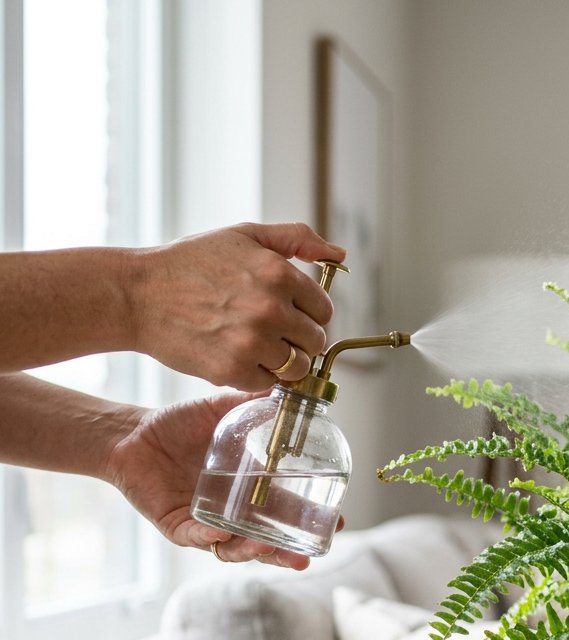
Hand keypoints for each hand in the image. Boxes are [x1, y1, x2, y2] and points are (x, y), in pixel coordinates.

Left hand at [105, 391, 341, 569]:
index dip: (311, 521)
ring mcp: (206, 522)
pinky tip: (221, 533)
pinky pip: (195, 538)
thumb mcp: (222, 409)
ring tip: (265, 546)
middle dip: (286, 553)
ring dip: (251, 552)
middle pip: (266, 542)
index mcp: (250, 490)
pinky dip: (209, 537)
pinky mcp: (177, 526)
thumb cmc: (180, 424)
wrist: (134, 433)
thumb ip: (254, 401)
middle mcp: (232, 512)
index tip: (336, 522)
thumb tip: (287, 384)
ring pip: (233, 549)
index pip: (288, 512)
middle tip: (305, 555)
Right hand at [129, 222, 346, 390]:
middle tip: (271, 331)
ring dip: (282, 361)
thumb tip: (339, 255)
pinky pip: (267, 383)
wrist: (138, 294)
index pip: (324, 310)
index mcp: (279, 274)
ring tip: (256, 345)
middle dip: (298, 338)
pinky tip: (236, 354)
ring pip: (297, 368)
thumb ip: (297, 239)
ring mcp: (252, 342)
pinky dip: (256, 374)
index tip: (290, 313)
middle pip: (315, 342)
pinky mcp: (233, 370)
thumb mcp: (245, 236)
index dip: (309, 313)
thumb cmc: (191, 263)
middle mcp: (270, 309)